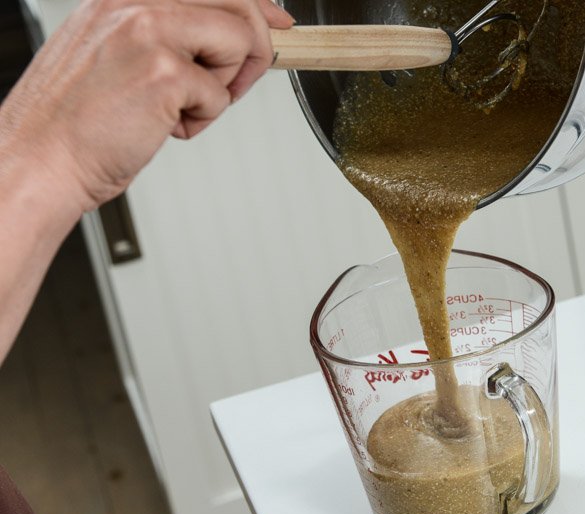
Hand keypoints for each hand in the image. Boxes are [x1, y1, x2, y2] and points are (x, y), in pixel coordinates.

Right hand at [0, 0, 292, 210]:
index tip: (278, 23)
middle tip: (231, 84)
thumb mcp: (117, 54)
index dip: (254, 5)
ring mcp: (148, 32)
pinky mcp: (163, 72)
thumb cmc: (79, 121)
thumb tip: (235, 29)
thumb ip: (170, 33)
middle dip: (251, 50)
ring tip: (179, 106)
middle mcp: (134, 2)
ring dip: (222, 85)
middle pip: (237, 3)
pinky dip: (202, 120)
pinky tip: (163, 127)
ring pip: (238, 41)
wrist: (41, 161)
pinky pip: (221, 94)